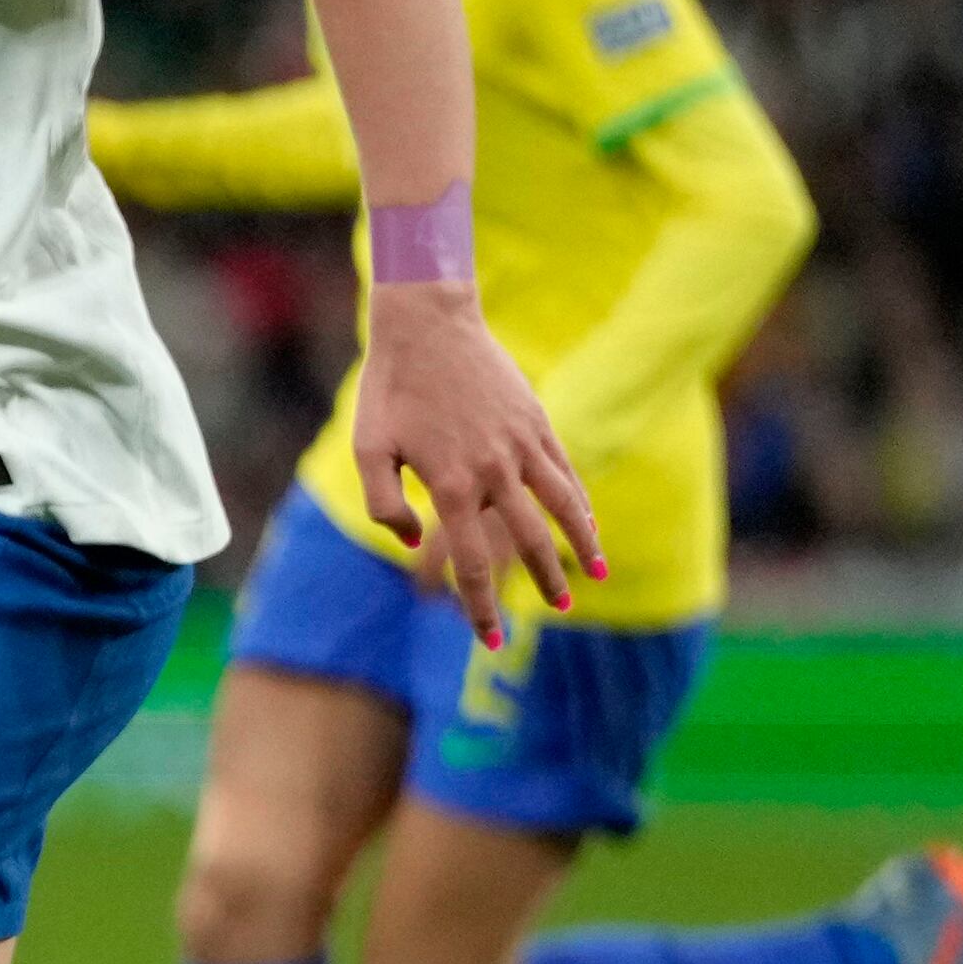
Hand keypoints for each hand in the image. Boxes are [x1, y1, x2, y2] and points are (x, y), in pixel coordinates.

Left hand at [353, 281, 604, 642]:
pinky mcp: (537, 422)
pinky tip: (588, 523)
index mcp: (450, 484)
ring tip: (594, 576)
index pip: (469, 562)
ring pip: (562, 507)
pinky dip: (580, 502)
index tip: (487, 637)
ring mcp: (522, 445)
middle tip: (557, 612)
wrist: (427, 326)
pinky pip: (566, 471)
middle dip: (543, 582)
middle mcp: (494, 470)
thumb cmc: (390, 389)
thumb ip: (383, 504)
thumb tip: (412, 542)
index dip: (480, 605)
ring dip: (580, 545)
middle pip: (527, 541)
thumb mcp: (368, 449)